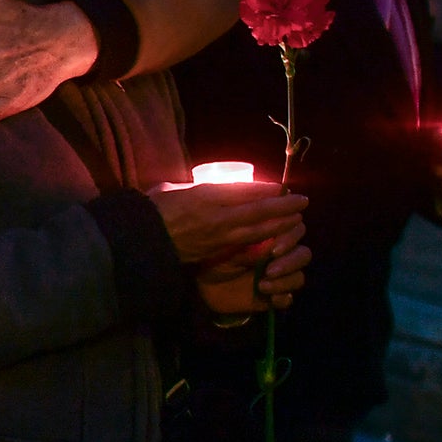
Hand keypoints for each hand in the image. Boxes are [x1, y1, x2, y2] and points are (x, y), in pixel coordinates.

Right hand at [145, 182, 308, 266]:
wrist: (138, 243)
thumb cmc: (151, 211)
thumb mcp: (173, 190)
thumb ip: (196, 189)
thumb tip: (214, 187)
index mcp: (205, 195)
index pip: (245, 190)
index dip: (268, 190)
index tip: (282, 187)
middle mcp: (216, 215)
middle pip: (259, 210)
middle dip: (284, 207)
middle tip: (303, 202)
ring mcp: (218, 237)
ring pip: (257, 231)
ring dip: (280, 225)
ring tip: (295, 221)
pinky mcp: (215, 254)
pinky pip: (245, 248)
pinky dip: (262, 243)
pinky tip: (274, 242)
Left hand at [196, 240, 310, 315]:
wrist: (205, 283)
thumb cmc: (217, 255)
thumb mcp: (229, 245)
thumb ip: (251, 241)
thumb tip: (269, 239)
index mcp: (273, 237)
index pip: (296, 230)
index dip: (291, 238)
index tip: (274, 249)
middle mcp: (281, 255)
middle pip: (303, 254)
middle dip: (290, 262)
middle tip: (270, 270)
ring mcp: (279, 276)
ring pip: (298, 277)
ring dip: (284, 282)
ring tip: (262, 285)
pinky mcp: (274, 296)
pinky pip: (288, 298)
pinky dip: (282, 298)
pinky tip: (270, 298)